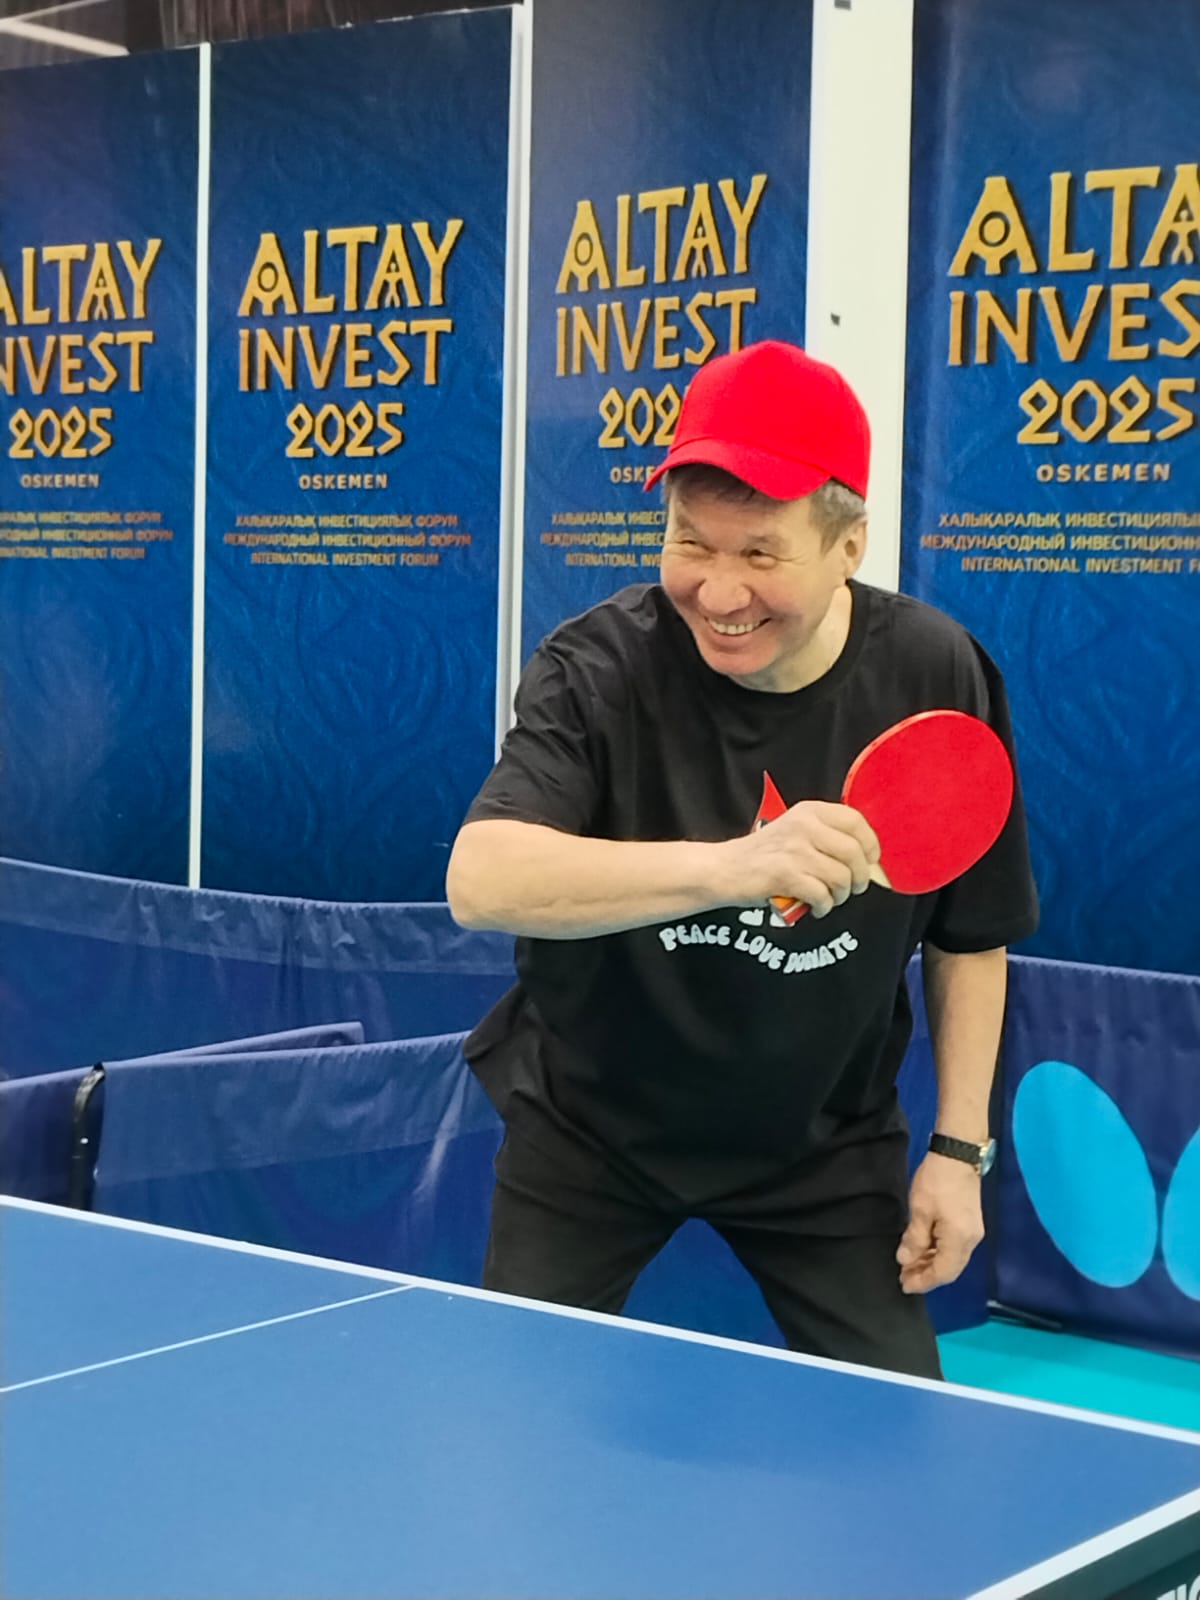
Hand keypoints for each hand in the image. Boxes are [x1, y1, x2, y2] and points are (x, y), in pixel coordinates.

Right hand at [732, 801, 880, 918]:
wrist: (724, 869)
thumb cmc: (764, 855)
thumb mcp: (795, 831)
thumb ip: (826, 836)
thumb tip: (866, 858)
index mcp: (809, 811)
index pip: (856, 821)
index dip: (870, 844)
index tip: (870, 860)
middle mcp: (804, 826)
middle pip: (854, 853)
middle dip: (860, 877)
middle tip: (853, 888)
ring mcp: (794, 850)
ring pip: (841, 877)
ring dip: (840, 895)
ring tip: (830, 899)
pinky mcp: (785, 875)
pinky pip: (822, 895)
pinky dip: (824, 907)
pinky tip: (816, 908)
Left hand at [896, 1153, 984, 1293]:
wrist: (958, 1153)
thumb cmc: (937, 1182)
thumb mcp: (920, 1210)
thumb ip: (914, 1239)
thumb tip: (905, 1261)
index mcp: (959, 1241)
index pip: (942, 1272)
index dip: (923, 1282)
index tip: (904, 1285)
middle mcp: (971, 1241)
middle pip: (949, 1269)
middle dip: (927, 1275)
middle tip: (904, 1277)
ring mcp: (973, 1232)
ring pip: (952, 1258)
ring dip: (931, 1264)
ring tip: (910, 1265)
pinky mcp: (970, 1223)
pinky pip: (954, 1247)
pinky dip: (938, 1252)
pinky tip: (923, 1250)